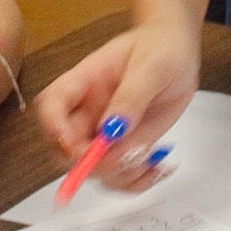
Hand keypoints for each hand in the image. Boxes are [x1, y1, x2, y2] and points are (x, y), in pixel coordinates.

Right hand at [35, 19, 199, 188]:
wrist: (178, 51)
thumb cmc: (160, 47)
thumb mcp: (152, 64)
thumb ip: (132, 95)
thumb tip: (113, 130)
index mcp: (84, 81)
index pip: (52, 104)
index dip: (54, 128)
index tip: (73, 145)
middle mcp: (88, 111)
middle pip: (64, 147)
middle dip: (87, 163)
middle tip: (122, 158)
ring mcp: (104, 133)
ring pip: (91, 169)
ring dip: (117, 175)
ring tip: (149, 161)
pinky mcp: (124, 147)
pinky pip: (117, 176)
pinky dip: (134, 182)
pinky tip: (155, 170)